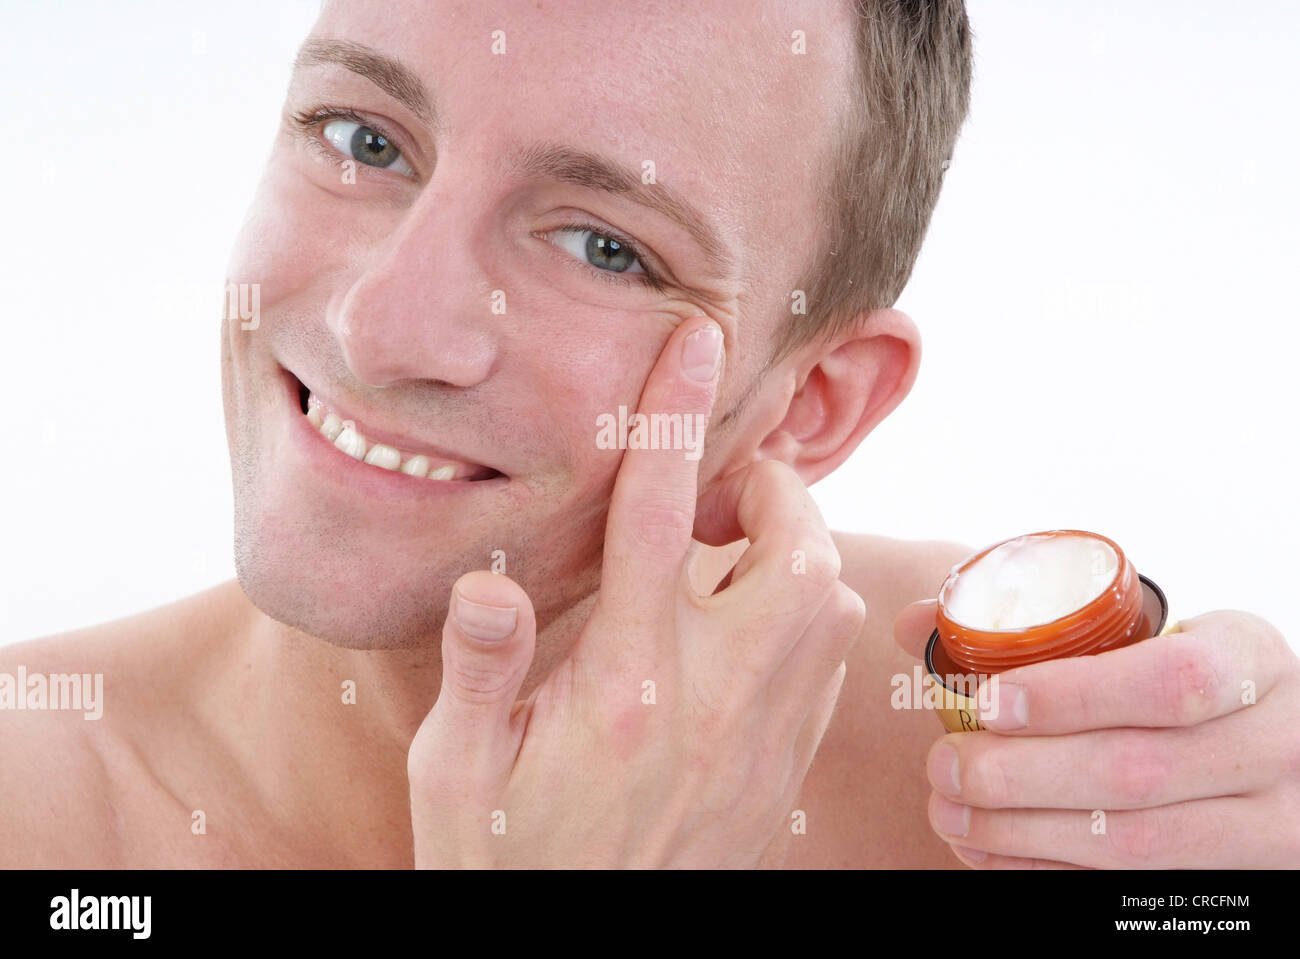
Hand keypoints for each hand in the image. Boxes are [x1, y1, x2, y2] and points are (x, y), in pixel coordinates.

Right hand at [407, 318, 865, 867]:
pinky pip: (833, 666)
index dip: (675, 418)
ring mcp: (761, 739)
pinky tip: (754, 626)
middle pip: (795, 552)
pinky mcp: (785, 771)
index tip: (695, 341)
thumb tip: (490, 581)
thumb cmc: (504, 864)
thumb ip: (477, 670)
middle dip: (777, 490)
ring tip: (738, 553)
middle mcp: (709, 702)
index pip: (660, 521)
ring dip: (797, 552)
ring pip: (830, 604)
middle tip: (730, 488)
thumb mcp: (454, 773)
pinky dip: (811, 615)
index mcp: (622, 688)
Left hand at [893, 599, 1299, 866]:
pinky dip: (1048, 868)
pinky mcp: (1239, 878)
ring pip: (1137, 844)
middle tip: (944, 765)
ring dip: (1024, 832)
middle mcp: (1276, 745)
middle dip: (1023, 775)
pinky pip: (1133, 886)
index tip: (990, 702)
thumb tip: (913, 622)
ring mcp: (1269, 823)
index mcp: (1253, 659)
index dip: (1073, 695)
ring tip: (949, 812)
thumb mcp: (1147, 631)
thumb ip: (1036, 623)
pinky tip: (987, 850)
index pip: (1173, 679)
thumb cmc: (1182, 671)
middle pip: (1141, 772)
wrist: (1271, 740)